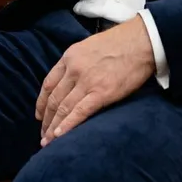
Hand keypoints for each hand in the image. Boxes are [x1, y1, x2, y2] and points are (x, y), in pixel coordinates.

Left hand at [35, 16, 155, 145]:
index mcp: (70, 56)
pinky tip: (59, 136)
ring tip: (48, 141)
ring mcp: (87, 81)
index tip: (39, 115)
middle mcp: (74, 69)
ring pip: (63, 108)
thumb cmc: (121, 41)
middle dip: (46, 119)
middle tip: (43, 134)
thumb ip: (78, 60)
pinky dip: (67, 126)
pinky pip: (79, 113)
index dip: (41, 102)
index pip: (48, 83)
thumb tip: (73, 77)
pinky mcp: (101, 93)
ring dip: (53, 127)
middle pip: (54, 99)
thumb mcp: (90, 45)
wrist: (141, 40)